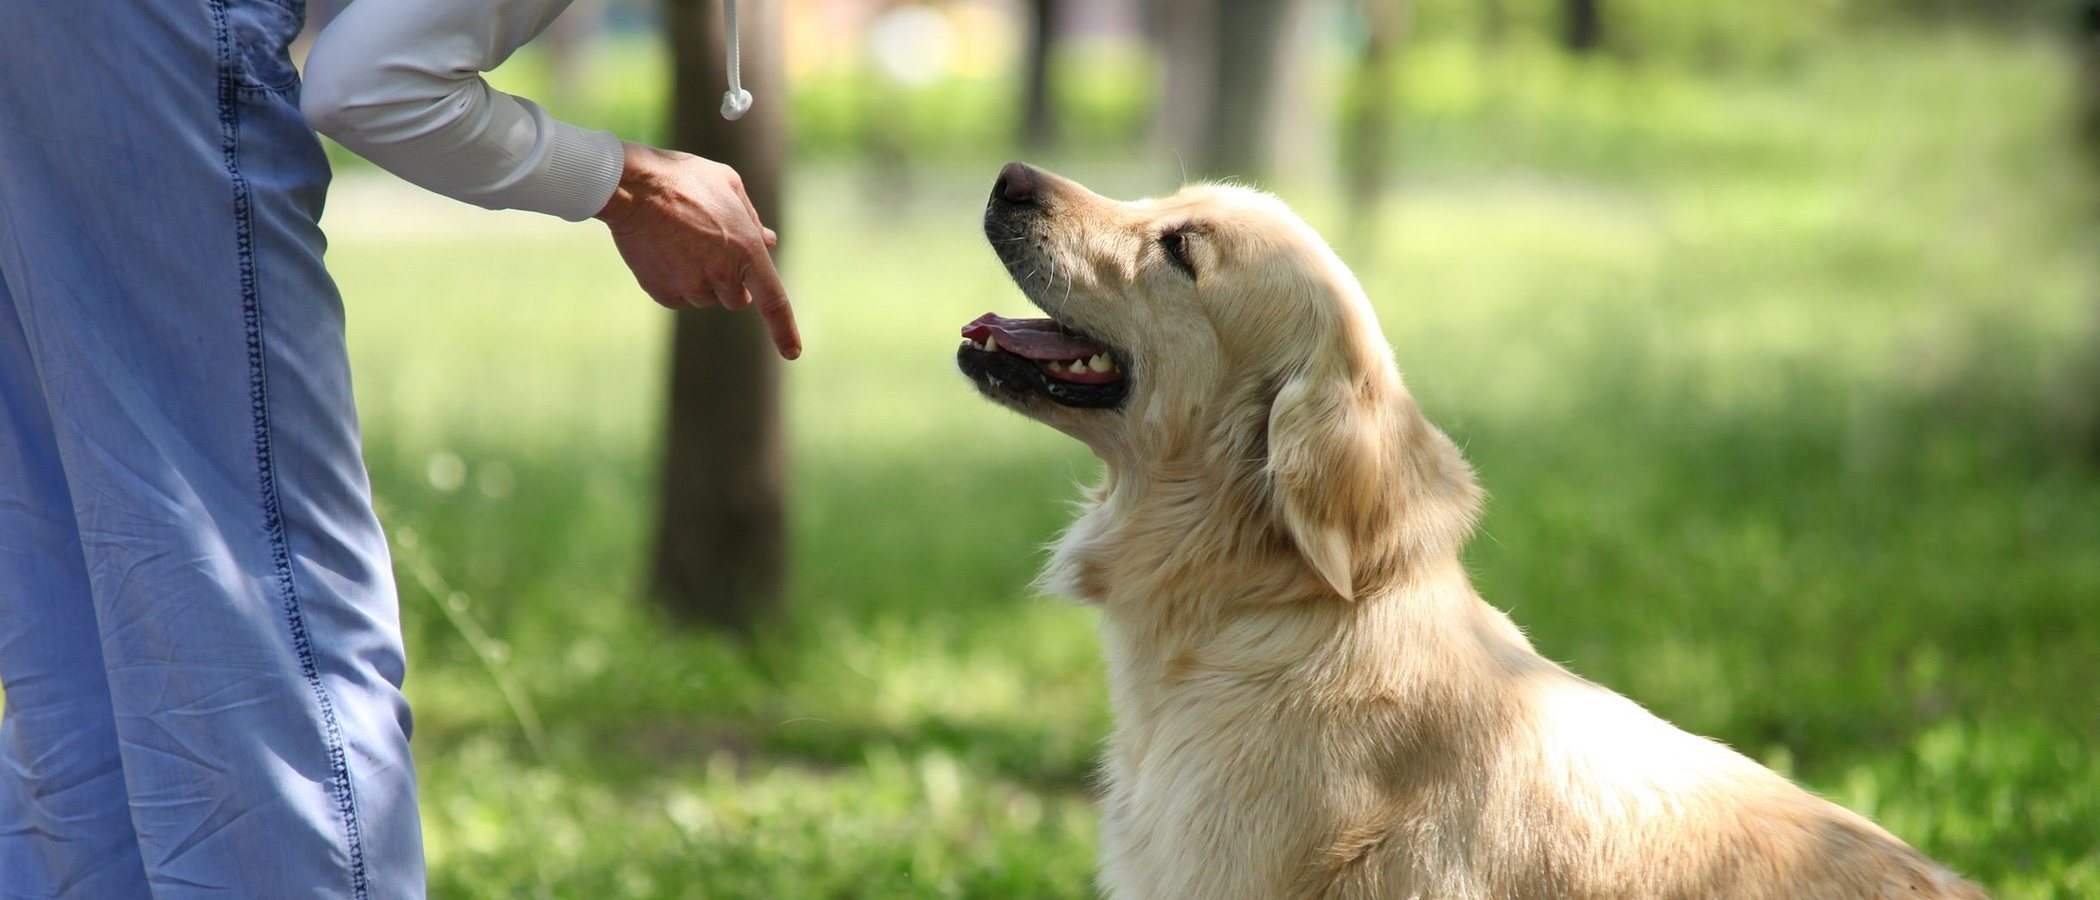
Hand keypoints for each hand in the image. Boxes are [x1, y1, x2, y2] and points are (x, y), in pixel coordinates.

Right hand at [595, 142, 799, 359]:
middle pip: (737, 299)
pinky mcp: (662, 292)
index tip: (793, 353)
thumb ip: (751, 218)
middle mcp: (721, 275)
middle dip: (731, 282)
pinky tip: (663, 251)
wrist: (632, 186)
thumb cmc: (683, 178)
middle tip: (712, 251)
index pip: (773, 301)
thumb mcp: (728, 184)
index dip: (784, 330)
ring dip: (700, 279)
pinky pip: (677, 298)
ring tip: (680, 242)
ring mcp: (690, 286)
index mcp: (746, 250)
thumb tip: (769, 241)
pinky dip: (674, 282)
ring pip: (705, 298)